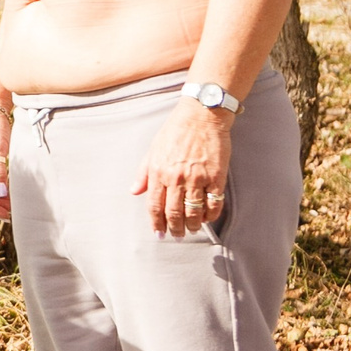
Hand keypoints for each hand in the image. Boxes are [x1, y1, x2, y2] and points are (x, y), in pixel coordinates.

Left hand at [134, 98, 230, 235]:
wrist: (202, 114)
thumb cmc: (175, 130)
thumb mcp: (153, 149)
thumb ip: (143, 173)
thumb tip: (134, 191)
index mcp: (159, 172)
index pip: (155, 207)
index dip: (157, 224)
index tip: (160, 233)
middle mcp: (176, 178)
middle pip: (174, 214)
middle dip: (175, 229)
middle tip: (177, 235)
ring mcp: (197, 178)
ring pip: (194, 212)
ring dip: (193, 225)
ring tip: (192, 229)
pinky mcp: (216, 177)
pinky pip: (214, 203)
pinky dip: (211, 214)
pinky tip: (208, 217)